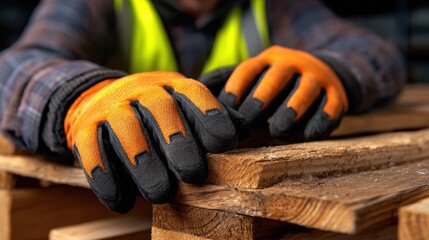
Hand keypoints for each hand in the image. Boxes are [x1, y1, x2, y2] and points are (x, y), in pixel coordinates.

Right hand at [64, 72, 236, 212]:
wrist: (99, 98)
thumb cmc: (155, 113)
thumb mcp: (184, 106)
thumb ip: (212, 117)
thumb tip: (245, 129)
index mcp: (172, 87)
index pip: (194, 94)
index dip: (211, 117)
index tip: (225, 144)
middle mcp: (142, 92)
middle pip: (161, 110)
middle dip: (179, 143)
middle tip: (193, 175)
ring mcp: (111, 108)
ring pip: (126, 131)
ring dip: (144, 165)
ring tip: (161, 195)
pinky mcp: (83, 128)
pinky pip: (90, 151)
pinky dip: (105, 178)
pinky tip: (122, 202)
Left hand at [213, 45, 347, 139]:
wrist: (323, 74)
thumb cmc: (276, 84)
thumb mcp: (254, 76)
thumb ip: (227, 81)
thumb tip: (191, 86)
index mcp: (268, 59)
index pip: (249, 69)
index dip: (236, 87)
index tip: (225, 108)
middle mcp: (293, 64)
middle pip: (276, 78)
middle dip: (260, 100)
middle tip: (246, 123)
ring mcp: (317, 77)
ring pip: (306, 90)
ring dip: (292, 109)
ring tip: (278, 130)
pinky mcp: (337, 95)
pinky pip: (332, 106)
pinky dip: (322, 120)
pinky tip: (309, 135)